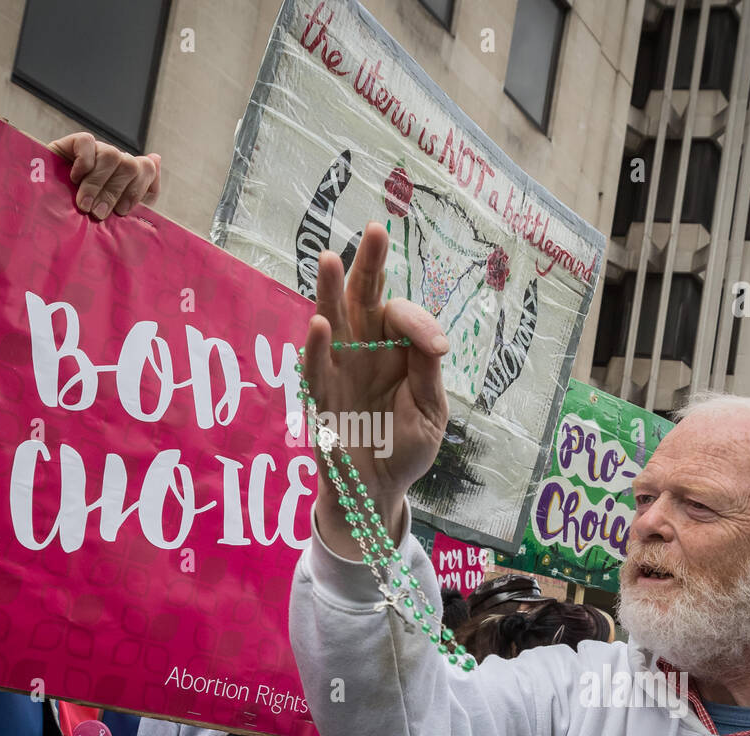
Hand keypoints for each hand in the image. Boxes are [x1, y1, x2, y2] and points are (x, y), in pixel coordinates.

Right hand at [47, 132, 159, 219]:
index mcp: (126, 178)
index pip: (146, 170)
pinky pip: (87, 142)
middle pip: (130, 165)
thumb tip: (155, 158)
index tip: (121, 212)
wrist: (43, 216)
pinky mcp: (72, 144)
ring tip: (83, 203)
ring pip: (112, 155)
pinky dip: (84, 162)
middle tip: (97, 213)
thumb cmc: (79, 221)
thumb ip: (139, 194)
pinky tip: (74, 178)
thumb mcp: (112, 219)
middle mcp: (113, 162)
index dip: (138, 190)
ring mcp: (94, 152)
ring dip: (98, 183)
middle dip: (115, 192)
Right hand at [301, 223, 448, 559]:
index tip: (432, 346)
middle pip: (363, 300)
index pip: (400, 316)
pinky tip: (321, 324)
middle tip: (375, 229)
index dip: (417, 322)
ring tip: (332, 259)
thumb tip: (429, 337)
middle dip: (368, 265)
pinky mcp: (322, 401)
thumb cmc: (404, 447)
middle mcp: (364, 352)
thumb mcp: (431, 412)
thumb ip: (427, 372)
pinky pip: (317, 371)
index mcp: (394, 351)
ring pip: (332, 324)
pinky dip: (317, 348)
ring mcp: (339, 373)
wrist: (379, 492)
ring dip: (331, 293)